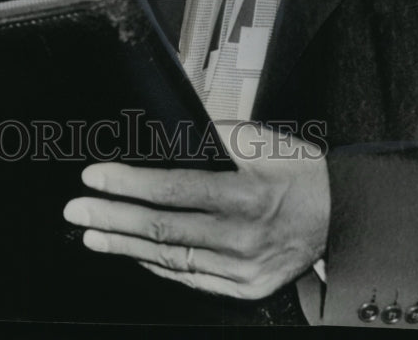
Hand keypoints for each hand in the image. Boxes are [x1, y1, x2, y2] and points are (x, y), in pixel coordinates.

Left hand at [62, 123, 329, 299]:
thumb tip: (171, 131)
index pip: (172, 189)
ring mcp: (243, 269)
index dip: (128, 184)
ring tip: (92, 233)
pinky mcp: (245, 287)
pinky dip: (159, 265)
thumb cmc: (301, 171)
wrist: (342, 216)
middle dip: (112, 217)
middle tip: (76, 209)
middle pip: (163, 229)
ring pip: (171, 259)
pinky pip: (191, 278)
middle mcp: (242, 238)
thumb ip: (215, 134)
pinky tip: (133, 252)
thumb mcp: (263, 140)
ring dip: (126, 245)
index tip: (95, 176)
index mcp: (246, 195)